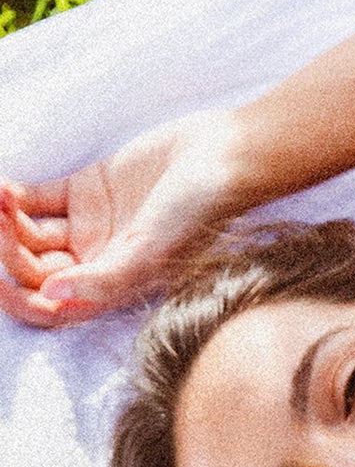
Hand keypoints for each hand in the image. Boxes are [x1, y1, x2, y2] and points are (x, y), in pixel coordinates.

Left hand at [0, 110, 247, 327]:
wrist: (220, 158)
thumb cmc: (198, 212)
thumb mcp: (152, 250)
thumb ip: (104, 279)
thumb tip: (52, 297)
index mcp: (112, 288)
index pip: (54, 308)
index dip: (20, 302)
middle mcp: (96, 262)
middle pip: (34, 269)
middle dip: (9, 249)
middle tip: (0, 220)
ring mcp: (89, 227)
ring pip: (30, 234)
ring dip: (6, 220)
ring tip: (0, 196)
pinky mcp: (84, 191)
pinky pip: (36, 199)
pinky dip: (14, 195)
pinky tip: (4, 187)